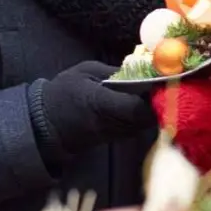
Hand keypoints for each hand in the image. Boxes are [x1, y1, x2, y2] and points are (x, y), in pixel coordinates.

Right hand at [38, 61, 156, 155]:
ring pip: (144, 124)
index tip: (163, 79)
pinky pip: (137, 127)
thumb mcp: (85, 72)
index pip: (135, 106)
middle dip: (159, 101)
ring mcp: (113, 133)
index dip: (153, 94)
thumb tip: (140, 71)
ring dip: (154, 108)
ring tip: (157, 90)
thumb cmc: (63, 92)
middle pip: (146, 117)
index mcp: (99, 103)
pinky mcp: (115, 138)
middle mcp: (109, 122)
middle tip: (165, 84)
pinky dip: (145, 115)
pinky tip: (145, 101)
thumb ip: (113, 72)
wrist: (45, 123)